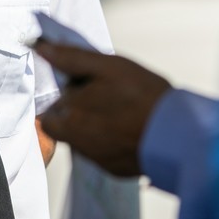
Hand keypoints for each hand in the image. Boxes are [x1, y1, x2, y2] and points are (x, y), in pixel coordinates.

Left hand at [35, 40, 171, 176]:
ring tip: (119, 113)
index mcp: (68, 118)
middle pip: (64, 127)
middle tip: (103, 99)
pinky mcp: (114, 170)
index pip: (49, 112)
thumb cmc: (141, 95)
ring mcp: (97, 160)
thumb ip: (70, 58)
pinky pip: (104, 153)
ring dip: (93, 127)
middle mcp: (77, 143)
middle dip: (76, 114)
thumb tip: (40, 48)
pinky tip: (129, 129)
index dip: (64, 99)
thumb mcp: (106, 66)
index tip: (83, 90)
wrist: (178, 134)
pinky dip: (110, 142)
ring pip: (84, 141)